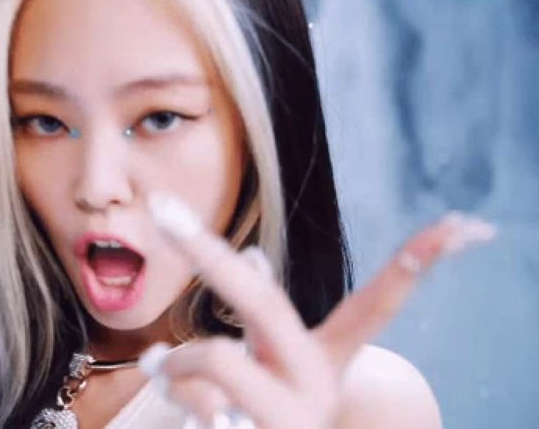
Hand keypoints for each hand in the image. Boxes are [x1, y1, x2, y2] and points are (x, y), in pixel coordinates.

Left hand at [140, 192, 496, 428]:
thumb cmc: (260, 414)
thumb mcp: (271, 368)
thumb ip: (264, 319)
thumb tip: (251, 258)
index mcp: (323, 362)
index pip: (375, 307)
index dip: (414, 265)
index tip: (457, 224)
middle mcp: (314, 387)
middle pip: (263, 301)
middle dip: (206, 250)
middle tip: (158, 208)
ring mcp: (287, 419)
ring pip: (214, 357)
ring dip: (172, 361)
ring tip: (160, 369)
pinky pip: (191, 403)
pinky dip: (169, 393)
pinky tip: (177, 409)